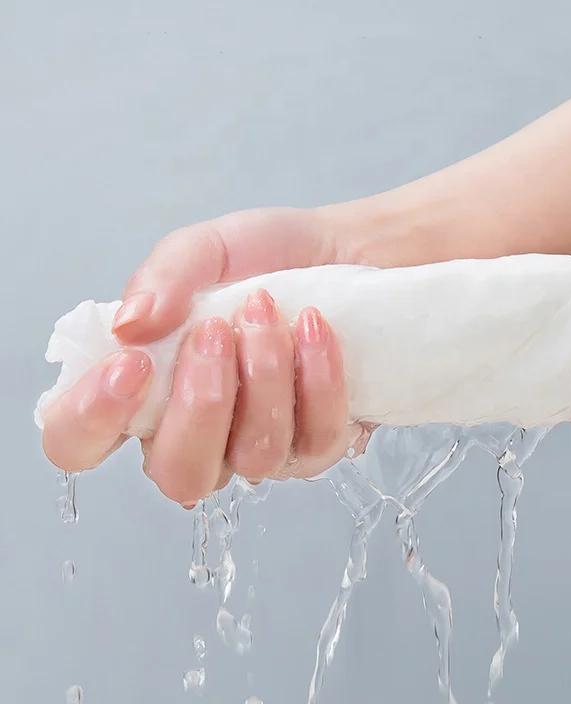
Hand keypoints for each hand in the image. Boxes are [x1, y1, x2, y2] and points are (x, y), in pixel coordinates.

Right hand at [42, 207, 373, 504]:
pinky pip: (318, 440)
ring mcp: (260, 447)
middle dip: (200, 402)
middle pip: (177, 473)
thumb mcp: (206, 248)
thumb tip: (128, 324)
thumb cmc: (264, 259)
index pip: (78, 441)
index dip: (90, 418)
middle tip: (216, 330)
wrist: (341, 251)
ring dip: (263, 377)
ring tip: (267, 310)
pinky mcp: (319, 443)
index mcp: (142, 391)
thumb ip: (162, 278)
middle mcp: (197, 434)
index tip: (133, 362)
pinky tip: (314, 326)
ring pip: (255, 458)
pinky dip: (317, 378)